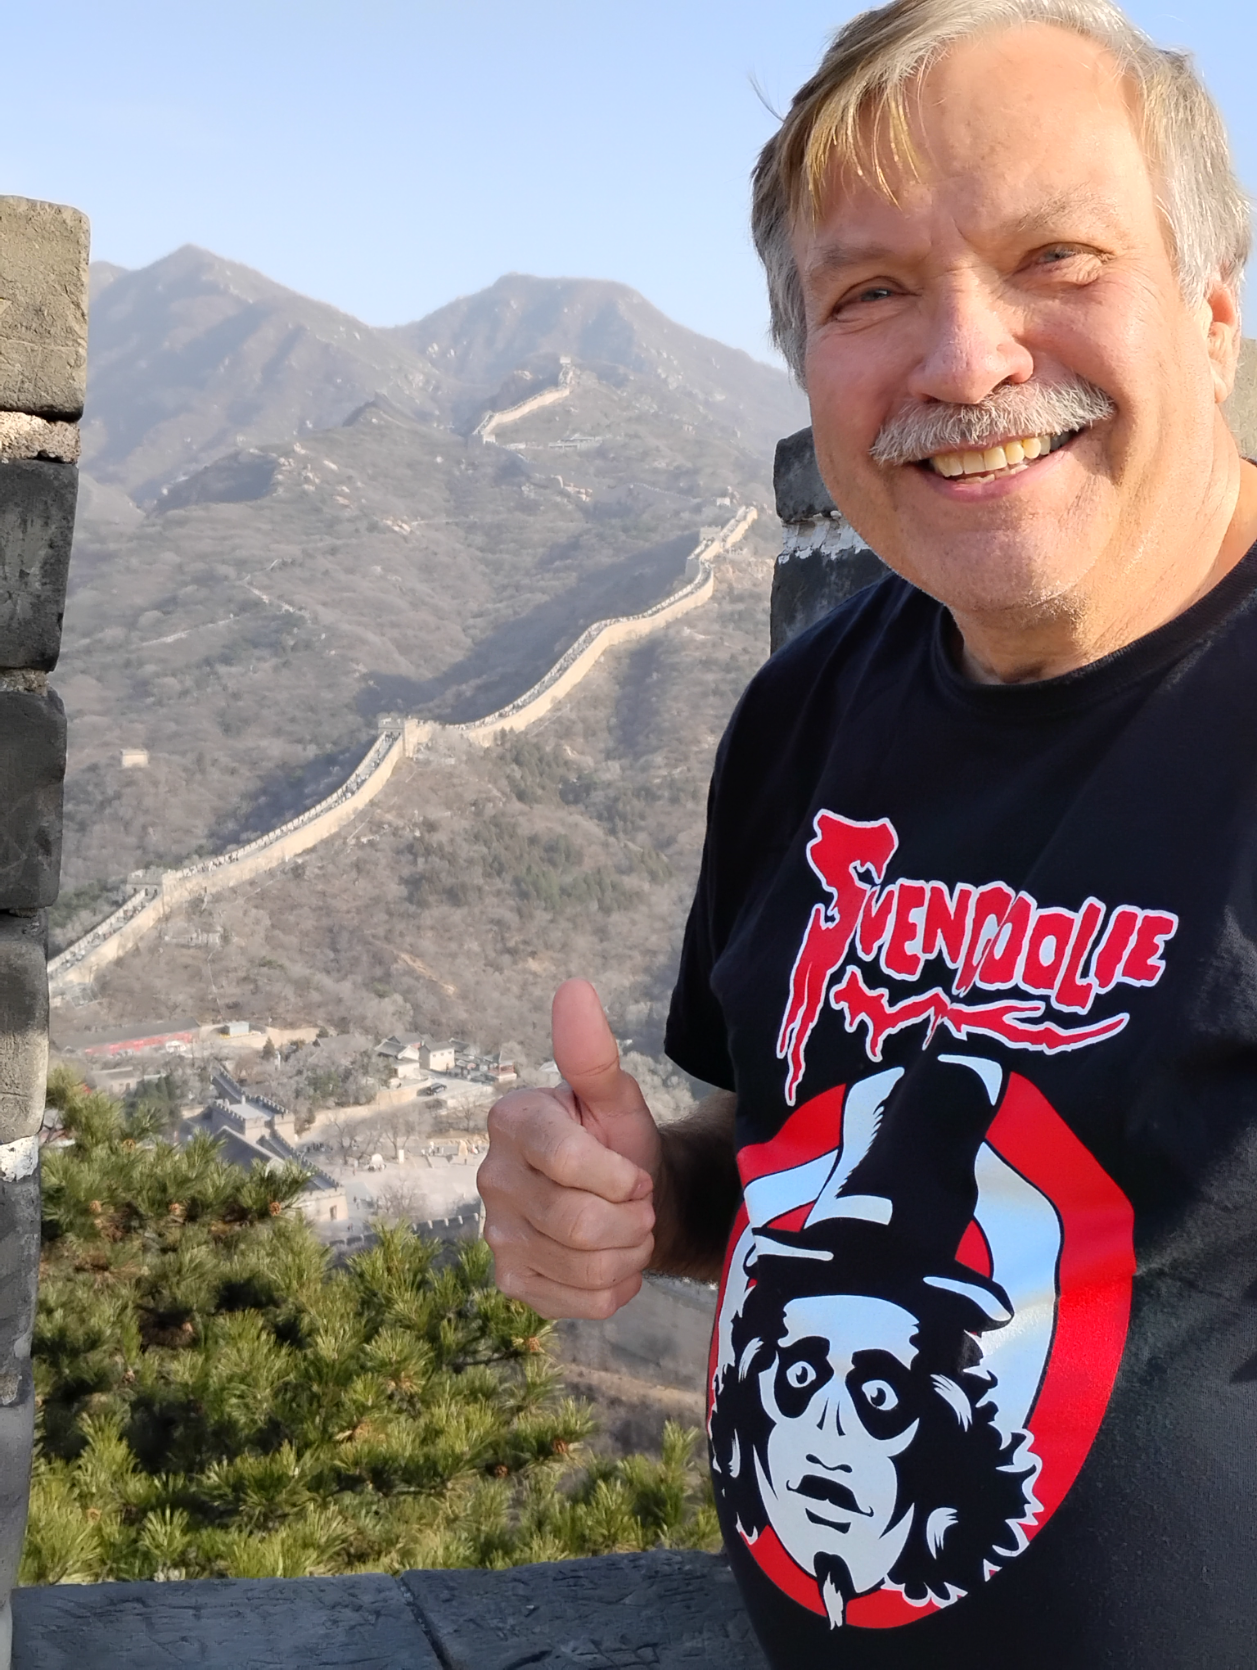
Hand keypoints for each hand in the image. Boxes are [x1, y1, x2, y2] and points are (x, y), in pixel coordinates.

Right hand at [478, 979, 660, 1318]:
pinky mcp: (513, 1281)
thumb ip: (593, 1053)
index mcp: (510, 1122)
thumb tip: (574, 989)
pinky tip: (615, 1262)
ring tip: (630, 1229)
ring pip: (584, 1264)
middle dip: (630, 1218)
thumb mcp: (616, 1098)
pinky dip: (616, 1287)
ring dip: (629, 1252)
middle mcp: (489, 1178)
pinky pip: (581, 1301)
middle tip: (641, 1205)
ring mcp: (496, 1235)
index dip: (617, 1175)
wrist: (626, 1202)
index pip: (565, 1161)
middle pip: (577, 1221)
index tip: (636, 1172)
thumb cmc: (619, 1142)